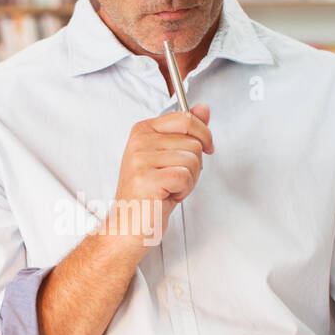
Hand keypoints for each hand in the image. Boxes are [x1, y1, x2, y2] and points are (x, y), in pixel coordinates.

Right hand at [109, 102, 212, 250]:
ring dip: (188, 180)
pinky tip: (167, 196)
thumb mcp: (170, 157)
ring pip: (192, 160)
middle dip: (194, 166)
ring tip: (169, 188)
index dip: (204, 134)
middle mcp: (139, 142)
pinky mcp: (146, 178)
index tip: (206, 147)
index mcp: (143, 130)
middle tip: (175, 179)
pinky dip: (183, 191)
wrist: (128, 225)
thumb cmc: (148, 194)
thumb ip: (187, 131)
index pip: (185, 118)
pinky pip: (184, 177)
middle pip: (193, 142)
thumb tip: (203, 109)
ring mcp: (140, 159)